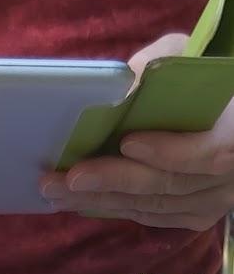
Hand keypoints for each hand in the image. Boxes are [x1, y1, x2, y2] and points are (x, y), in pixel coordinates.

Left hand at [41, 34, 233, 231]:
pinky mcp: (193, 215)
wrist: (221, 117)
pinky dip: (110, 207)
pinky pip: (148, 216)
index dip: (170, 152)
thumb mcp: (188, 57)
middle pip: (167, 184)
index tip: (127, 142)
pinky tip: (76, 201)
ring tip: (56, 191)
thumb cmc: (200, 81)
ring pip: (151, 205)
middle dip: (111, 181)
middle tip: (66, 178)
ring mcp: (212, 200)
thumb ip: (160, 64)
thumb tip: (120, 84)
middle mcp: (229, 177)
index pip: (211, 153)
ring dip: (99, 199)